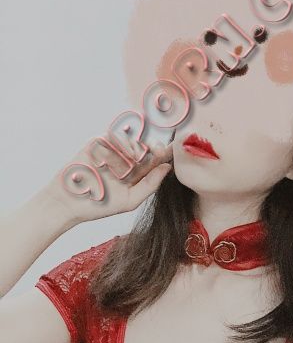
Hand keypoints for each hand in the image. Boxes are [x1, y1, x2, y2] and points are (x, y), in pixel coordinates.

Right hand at [44, 136, 172, 225]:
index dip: (165, 153)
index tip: (174, 150)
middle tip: (160, 150)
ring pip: (132, 139)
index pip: (155, 160)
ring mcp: (112, 151)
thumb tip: (167, 167)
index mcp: (137, 174)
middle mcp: (127, 160)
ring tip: (136, 158)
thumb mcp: (130, 200)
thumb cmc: (100, 206)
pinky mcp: (97, 144)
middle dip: (155, 146)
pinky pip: (113, 136)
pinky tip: (122, 155)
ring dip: (137, 146)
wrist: (69, 203)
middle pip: (146, 146)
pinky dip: (120, 143)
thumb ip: (150, 184)